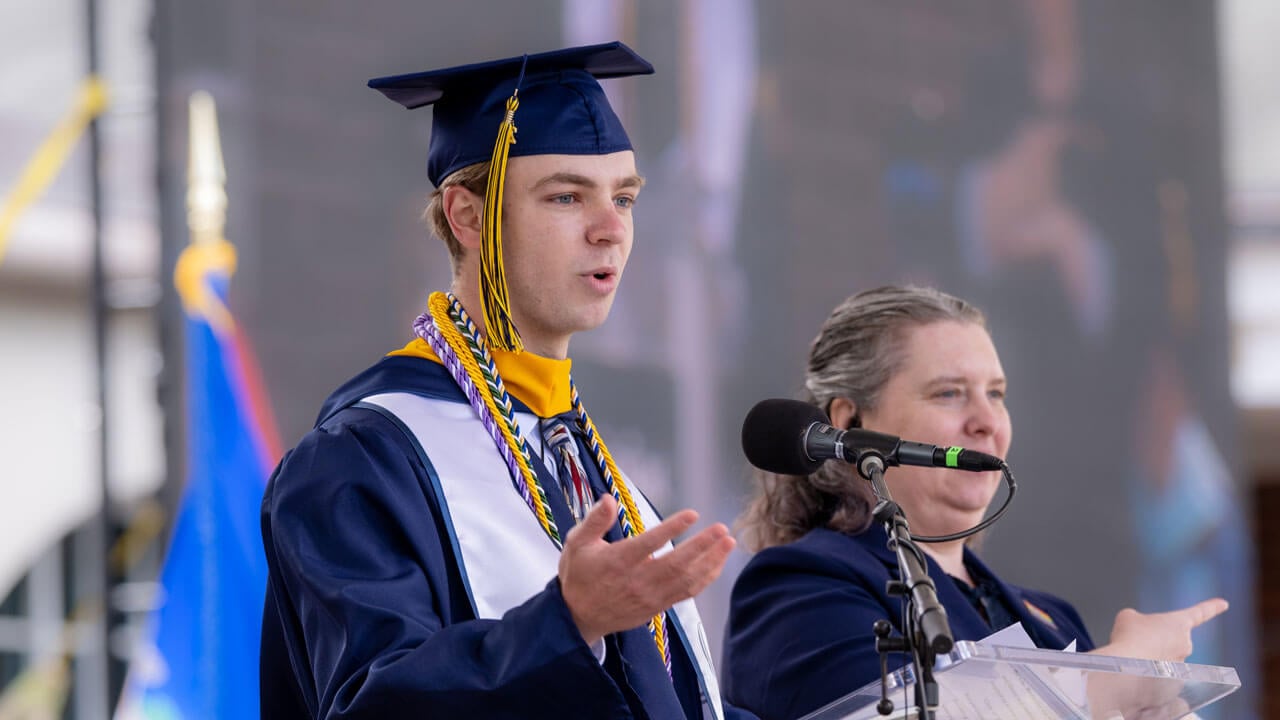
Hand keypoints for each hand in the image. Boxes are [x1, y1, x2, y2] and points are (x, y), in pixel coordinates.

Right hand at [558, 494, 735, 645]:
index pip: (649, 544)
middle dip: (702, 546)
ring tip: (728, 542)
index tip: (693, 514)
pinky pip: (687, 593)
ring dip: (711, 561)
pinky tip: (718, 563)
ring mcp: (650, 596)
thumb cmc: (579, 575)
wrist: (578, 618)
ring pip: (687, 580)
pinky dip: (706, 578)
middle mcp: (637, 580)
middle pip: (676, 564)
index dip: (672, 529)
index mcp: (618, 561)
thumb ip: (594, 521)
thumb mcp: (577, 543)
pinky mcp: (658, 606)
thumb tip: (608, 498)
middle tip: (722, 528)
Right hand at [1095, 598, 1227, 661]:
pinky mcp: (1173, 681)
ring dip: (1150, 656)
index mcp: (1179, 623)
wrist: (1127, 664)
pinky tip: (1135, 669)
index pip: (1199, 613)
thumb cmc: (1130, 636)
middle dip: (1156, 640)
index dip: (1211, 607)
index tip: (1224, 604)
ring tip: (1133, 656)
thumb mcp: (1129, 617)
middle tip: (1136, 640)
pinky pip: (1159, 673)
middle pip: (1171, 639)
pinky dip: (1148, 670)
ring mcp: (1180, 663)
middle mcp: (1185, 643)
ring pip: (1164, 657)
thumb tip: (1139, 633)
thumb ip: (1139, 620)